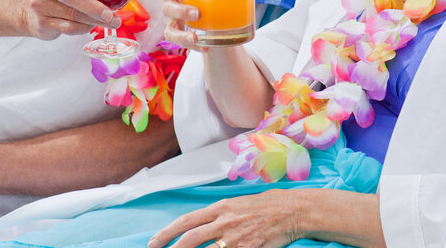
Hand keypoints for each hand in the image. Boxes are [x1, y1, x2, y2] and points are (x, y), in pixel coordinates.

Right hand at [26, 0, 120, 39]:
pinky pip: (67, 28)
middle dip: (93, 6)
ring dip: (94, 20)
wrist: (29, 5)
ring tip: (112, 21)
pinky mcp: (41, 22)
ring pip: (70, 14)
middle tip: (112, 14)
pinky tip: (93, 25)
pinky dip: (84, 28)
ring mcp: (39, 4)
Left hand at [148, 190, 299, 247]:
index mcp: (220, 207)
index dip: (166, 233)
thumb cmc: (267, 205)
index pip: (186, 221)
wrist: (292, 210)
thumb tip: (202, 224)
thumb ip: (219, 213)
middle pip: (189, 238)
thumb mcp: (238, 203)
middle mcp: (224, 221)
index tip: (153, 242)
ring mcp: (235, 238)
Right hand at [160, 0, 206, 50]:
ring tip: (196, 37)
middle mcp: (171, 4)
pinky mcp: (178, 36)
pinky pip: (180, 43)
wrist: (215, 16)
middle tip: (198, 14)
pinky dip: (192, 47)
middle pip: (167, 7)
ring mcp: (173, 22)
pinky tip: (205, 48)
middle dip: (181, 11)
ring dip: (182, 34)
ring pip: (169, 29)